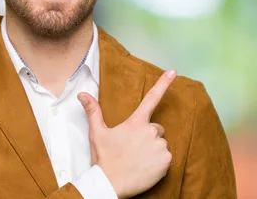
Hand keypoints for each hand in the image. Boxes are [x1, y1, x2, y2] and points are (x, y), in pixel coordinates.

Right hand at [78, 69, 176, 198]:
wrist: (110, 185)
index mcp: (135, 122)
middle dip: (148, 136)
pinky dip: (159, 162)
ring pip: (161, 143)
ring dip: (153, 149)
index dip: (163, 83)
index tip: (173, 71)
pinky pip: (167, 157)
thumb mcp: (97, 133)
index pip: (151, 98)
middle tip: (133, 148)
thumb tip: (82, 94)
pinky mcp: (166, 161)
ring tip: (138, 160)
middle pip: (156, 128)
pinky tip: (145, 167)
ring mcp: (160, 146)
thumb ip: (93, 111)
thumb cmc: (104, 159)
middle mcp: (150, 131)